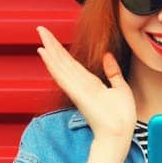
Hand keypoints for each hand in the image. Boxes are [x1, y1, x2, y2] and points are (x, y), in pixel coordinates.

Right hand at [35, 25, 135, 143]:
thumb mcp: (120, 88)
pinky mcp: (77, 92)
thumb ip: (113, 72)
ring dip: (50, 49)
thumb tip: (107, 55)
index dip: (62, 50)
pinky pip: (62, 75)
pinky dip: (52, 64)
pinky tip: (44, 53)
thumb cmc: (121, 117)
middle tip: (40, 29)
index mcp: (90, 83)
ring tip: (40, 35)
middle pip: (62, 60)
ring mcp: (77, 88)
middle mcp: (80, 85)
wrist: (120, 133)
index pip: (72, 63)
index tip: (52, 38)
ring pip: (60, 65)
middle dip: (52, 44)